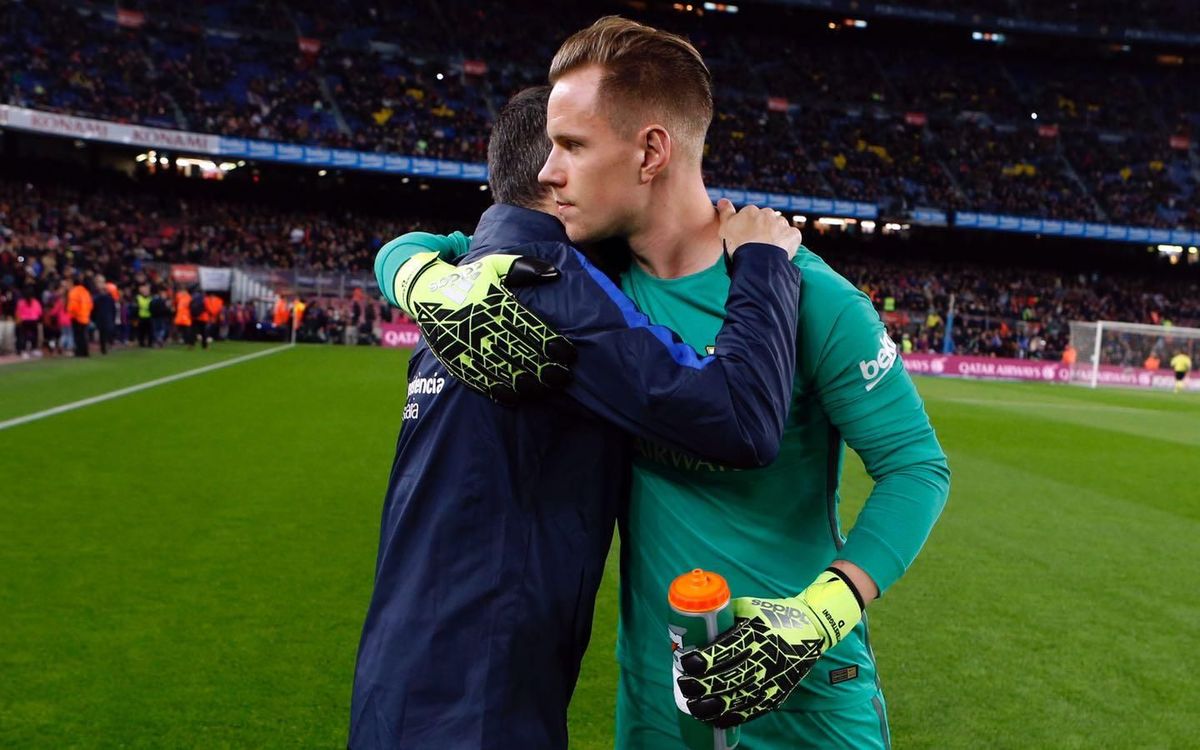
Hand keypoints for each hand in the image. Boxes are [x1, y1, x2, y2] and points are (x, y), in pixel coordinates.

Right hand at [393, 252, 576, 403]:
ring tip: (545, 390)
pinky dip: (498, 390)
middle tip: (564, 378)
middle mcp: (483, 325)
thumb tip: (554, 274)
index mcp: (495, 303)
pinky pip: (478, 378)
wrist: (424, 289)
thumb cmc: (467, 277)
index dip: (553, 344)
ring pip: (502, 369)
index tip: (570, 355)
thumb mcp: (494, 264)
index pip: (531, 328)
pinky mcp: (454, 357)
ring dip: (527, 383)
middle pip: (521, 352)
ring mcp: (468, 343)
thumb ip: (525, 267)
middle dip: (546, 368)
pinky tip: (515, 398)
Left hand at [676, 568, 863, 727]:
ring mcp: (774, 677)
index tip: (685, 663)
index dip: (702, 660)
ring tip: (694, 707)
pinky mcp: (780, 691)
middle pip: (729, 677)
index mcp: (756, 633)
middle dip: (702, 685)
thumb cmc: (773, 614)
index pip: (725, 651)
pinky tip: (716, 720)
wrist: (812, 626)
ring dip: (713, 706)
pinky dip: (734, 717)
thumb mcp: (749, 607)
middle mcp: (765, 657)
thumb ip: (724, 617)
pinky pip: (755, 709)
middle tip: (684, 686)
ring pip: (740, 697)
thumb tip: (693, 629)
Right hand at [716, 199, 802, 259]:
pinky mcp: (793, 234)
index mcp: (751, 211)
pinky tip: (782, 251)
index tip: (745, 238)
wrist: (758, 258)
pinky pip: (792, 237)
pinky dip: (788, 243)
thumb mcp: (725, 227)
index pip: (750, 216)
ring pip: (779, 227)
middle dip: (763, 229)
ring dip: (776, 235)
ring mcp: (781, 223)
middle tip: (757, 245)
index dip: (747, 227)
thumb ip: (725, 212)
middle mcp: (768, 213)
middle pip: (766, 220)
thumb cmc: (738, 244)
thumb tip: (722, 200)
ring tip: (769, 250)